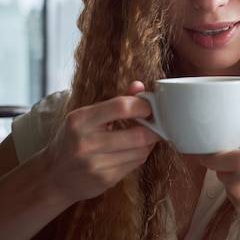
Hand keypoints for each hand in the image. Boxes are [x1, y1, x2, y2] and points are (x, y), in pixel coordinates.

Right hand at [42, 81, 161, 203]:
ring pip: (141, 151)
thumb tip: (139, 86)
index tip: (150, 105)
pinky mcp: (105, 180)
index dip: (144, 105)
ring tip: (147, 135)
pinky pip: (136, 164)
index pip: (122, 107)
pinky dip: (142, 154)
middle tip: (158, 122)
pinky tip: (136, 149)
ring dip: (150, 142)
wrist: (53, 176)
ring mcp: (95, 164)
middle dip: (155, 128)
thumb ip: (115, 102)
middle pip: (138, 134)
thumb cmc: (73, 140)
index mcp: (79, 120)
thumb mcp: (87, 117)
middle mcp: (85, 143)